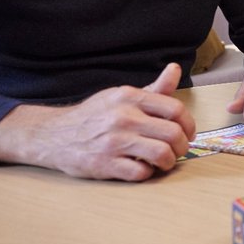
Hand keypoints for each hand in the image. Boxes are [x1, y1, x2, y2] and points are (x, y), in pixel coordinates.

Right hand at [0, 63, 195, 181]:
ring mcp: (114, 142)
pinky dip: (147, 173)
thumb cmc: (94, 116)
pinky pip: (141, 172)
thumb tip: (175, 69)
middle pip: (173, 134)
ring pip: (162, 154)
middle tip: (177, 150)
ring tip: (164, 162)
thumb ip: (153, 89)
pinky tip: (142, 167)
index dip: (189, 124)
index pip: (175, 109)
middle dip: (182, 146)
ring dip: (169, 162)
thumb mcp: (121, 96)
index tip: (188, 132)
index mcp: (130, 97)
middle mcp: (123, 117)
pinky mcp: (105, 164)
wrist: (53, 135)